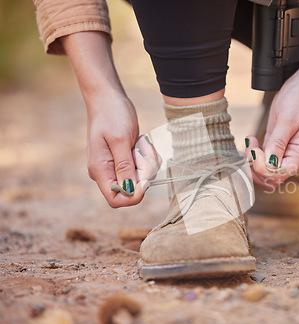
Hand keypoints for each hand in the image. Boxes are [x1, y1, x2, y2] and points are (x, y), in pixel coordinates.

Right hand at [60, 31, 153, 206]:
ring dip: (147, 161)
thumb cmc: (112, 115)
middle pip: (132, 189)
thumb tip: (130, 191)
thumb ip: (125, 167)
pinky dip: (146, 156)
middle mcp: (106, 172)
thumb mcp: (120, 140)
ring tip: (140, 142)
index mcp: (100, 170)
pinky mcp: (124, 160)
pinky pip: (141, 166)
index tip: (145, 178)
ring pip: (140, 177)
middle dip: (144, 172)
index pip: (116, 200)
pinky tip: (140, 141)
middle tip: (142, 150)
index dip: (134, 196)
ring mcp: (115, 166)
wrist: (108, 98)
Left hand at [246, 72, 298, 188]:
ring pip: (265, 171)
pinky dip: (254, 155)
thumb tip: (268, 163)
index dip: (262, 166)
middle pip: (271, 177)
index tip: (255, 149)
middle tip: (250, 146)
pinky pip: (264, 159)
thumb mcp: (287, 120)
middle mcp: (294, 157)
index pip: (278, 174)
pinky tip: (251, 140)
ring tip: (250, 142)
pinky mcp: (277, 146)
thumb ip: (277, 143)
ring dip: (253, 162)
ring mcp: (285, 153)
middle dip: (255, 166)